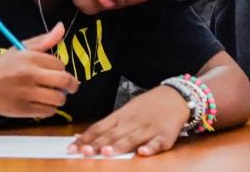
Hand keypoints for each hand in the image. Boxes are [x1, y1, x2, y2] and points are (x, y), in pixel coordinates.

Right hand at [0, 22, 78, 117]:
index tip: (56, 72)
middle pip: (65, 81)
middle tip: (70, 87)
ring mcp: (26, 93)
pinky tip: (42, 104)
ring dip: (60, 98)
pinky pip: (48, 112)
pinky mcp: (22, 110)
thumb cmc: (0, 67)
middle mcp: (29, 75)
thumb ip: (43, 40)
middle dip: (72, 85)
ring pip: (59, 98)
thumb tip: (62, 27)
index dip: (61, 69)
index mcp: (29, 58)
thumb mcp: (19, 49)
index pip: (60, 64)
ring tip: (53, 95)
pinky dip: (49, 109)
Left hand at [68, 85, 188, 156]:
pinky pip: (158, 143)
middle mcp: (134, 121)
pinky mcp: (166, 135)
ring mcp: (150, 128)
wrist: (177, 95)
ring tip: (107, 152)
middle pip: (114, 134)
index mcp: (123, 115)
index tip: (72, 148)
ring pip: (133, 138)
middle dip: (99, 144)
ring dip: (120, 146)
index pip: (100, 126)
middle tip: (85, 152)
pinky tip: (143, 152)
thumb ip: (108, 124)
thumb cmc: (148, 105)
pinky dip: (150, 148)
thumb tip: (83, 136)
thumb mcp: (127, 110)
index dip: (86, 138)